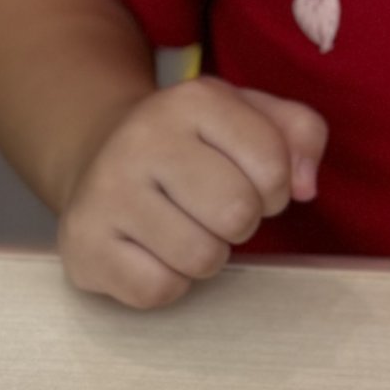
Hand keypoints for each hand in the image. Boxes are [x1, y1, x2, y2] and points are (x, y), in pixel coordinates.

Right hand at [58, 78, 327, 310]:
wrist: (96, 152)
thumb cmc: (190, 142)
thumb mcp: (248, 115)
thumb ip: (300, 133)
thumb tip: (305, 187)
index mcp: (192, 100)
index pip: (273, 166)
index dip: (274, 186)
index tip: (247, 179)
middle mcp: (143, 139)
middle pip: (237, 213)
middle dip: (240, 222)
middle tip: (212, 209)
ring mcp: (107, 192)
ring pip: (200, 257)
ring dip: (205, 255)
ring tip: (182, 228)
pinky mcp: (83, 243)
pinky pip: (159, 289)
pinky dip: (167, 281)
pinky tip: (150, 250)